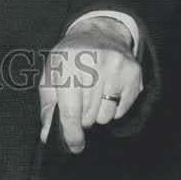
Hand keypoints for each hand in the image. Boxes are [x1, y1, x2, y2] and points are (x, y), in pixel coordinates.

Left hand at [38, 16, 142, 152]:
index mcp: (65, 62)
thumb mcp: (51, 75)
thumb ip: (48, 106)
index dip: (71, 133)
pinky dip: (113, 107)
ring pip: (105, 116)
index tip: (74, 146)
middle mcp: (92, 62)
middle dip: (82, 117)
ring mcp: (115, 66)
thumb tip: (47, 135)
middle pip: (88, 117)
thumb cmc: (69, 59)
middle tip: (80, 101)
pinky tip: (107, 89)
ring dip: (97, 112)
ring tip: (94, 92)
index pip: (70, 111)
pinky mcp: (133, 73)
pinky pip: (121, 110)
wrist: (99, 33)